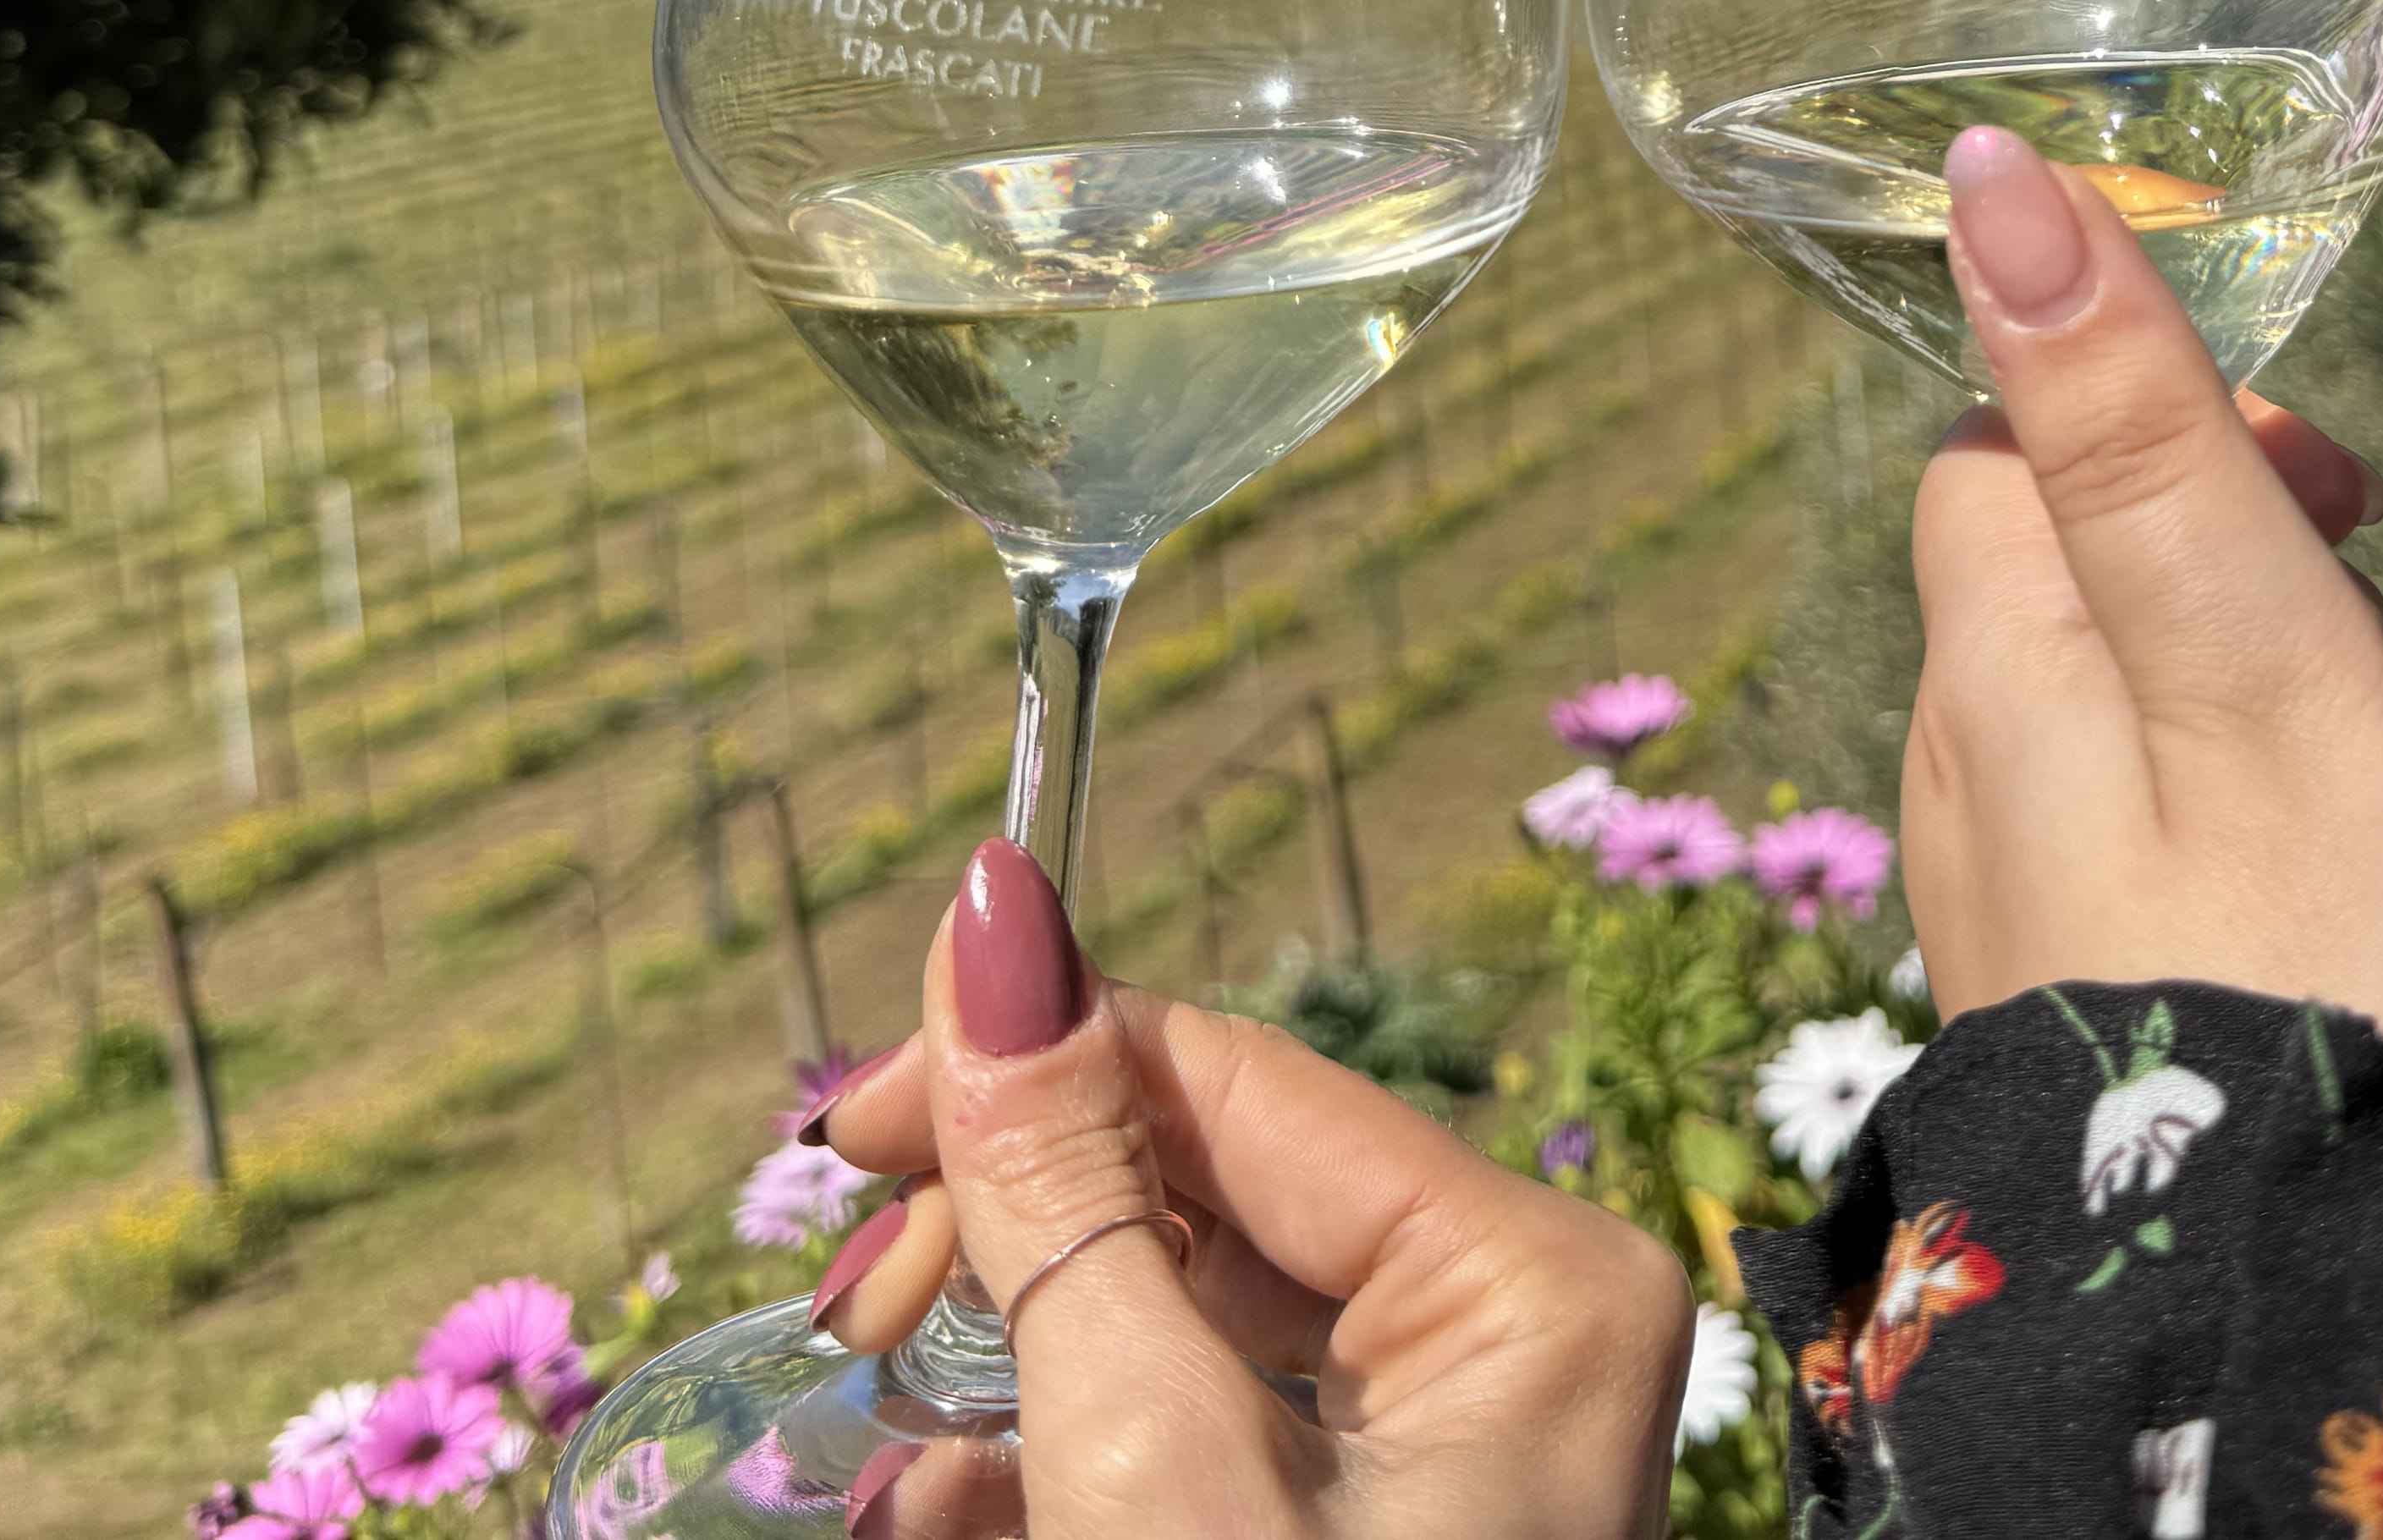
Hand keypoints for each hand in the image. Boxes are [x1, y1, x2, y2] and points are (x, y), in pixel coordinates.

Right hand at [810, 838, 1691, 1536]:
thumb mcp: (1152, 1455)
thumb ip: (1067, 1189)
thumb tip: (992, 906)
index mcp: (1538, 1283)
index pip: (1235, 1082)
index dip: (1023, 1073)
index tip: (844, 1125)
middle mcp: (1522, 1337)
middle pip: (1205, 1195)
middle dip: (1003, 1241)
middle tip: (848, 1295)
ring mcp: (1457, 1447)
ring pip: (1183, 1322)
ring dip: (1006, 1364)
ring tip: (881, 1423)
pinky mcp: (1380, 1534)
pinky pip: (1209, 1439)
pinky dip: (1064, 1462)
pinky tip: (945, 1504)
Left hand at [1900, 127, 2382, 1145]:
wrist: (2336, 1343)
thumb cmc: (2341, 983)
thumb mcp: (2263, 661)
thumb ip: (2134, 426)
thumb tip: (1988, 176)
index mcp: (1991, 676)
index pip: (2001, 440)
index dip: (2165, 408)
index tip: (2342, 489)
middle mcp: (1959, 790)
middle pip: (2047, 564)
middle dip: (2210, 539)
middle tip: (2371, 619)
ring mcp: (2007, 921)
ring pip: (2096, 703)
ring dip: (2225, 673)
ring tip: (2368, 761)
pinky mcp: (2076, 1025)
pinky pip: (2130, 841)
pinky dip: (2225, 803)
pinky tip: (2328, 887)